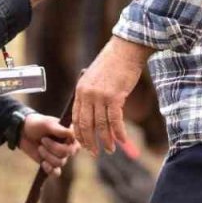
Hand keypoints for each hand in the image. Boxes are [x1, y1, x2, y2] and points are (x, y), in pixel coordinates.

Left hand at [18, 113, 79, 176]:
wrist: (22, 132)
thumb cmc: (36, 124)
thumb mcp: (46, 123)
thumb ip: (59, 129)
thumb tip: (72, 134)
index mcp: (69, 134)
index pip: (76, 143)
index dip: (66, 142)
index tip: (53, 135)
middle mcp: (67, 145)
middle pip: (68, 153)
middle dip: (53, 148)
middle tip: (43, 140)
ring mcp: (59, 155)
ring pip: (60, 162)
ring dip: (47, 155)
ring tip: (40, 148)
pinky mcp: (51, 164)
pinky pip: (56, 172)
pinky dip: (50, 169)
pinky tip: (43, 162)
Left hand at [73, 37, 150, 155]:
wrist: (125, 50)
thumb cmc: (113, 63)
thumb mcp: (95, 78)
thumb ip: (91, 93)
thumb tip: (93, 111)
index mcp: (80, 90)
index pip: (76, 118)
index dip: (80, 134)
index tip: (84, 144)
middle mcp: (87, 94)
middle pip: (85, 125)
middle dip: (89, 142)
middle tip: (94, 153)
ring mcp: (100, 96)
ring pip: (101, 125)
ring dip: (106, 140)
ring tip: (110, 150)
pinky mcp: (114, 97)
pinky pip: (115, 120)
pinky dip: (118, 133)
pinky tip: (122, 140)